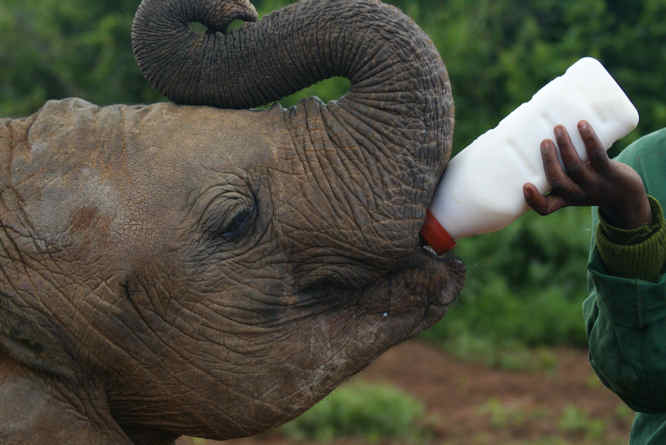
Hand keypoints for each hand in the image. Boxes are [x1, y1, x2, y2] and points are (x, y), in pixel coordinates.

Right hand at [523, 121, 651, 228]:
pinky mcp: (609, 172)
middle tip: (545, 141)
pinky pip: (597, 154)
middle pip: (559, 182)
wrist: (624, 194)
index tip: (525, 185)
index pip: (545, 208)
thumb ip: (557, 169)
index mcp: (563, 199)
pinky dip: (588, 139)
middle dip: (549, 160)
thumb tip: (539, 133)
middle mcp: (577, 194)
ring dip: (565, 146)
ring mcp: (594, 184)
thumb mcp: (572, 184)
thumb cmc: (588, 184)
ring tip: (559, 128)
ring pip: (576, 166)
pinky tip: (582, 125)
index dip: (534, 199)